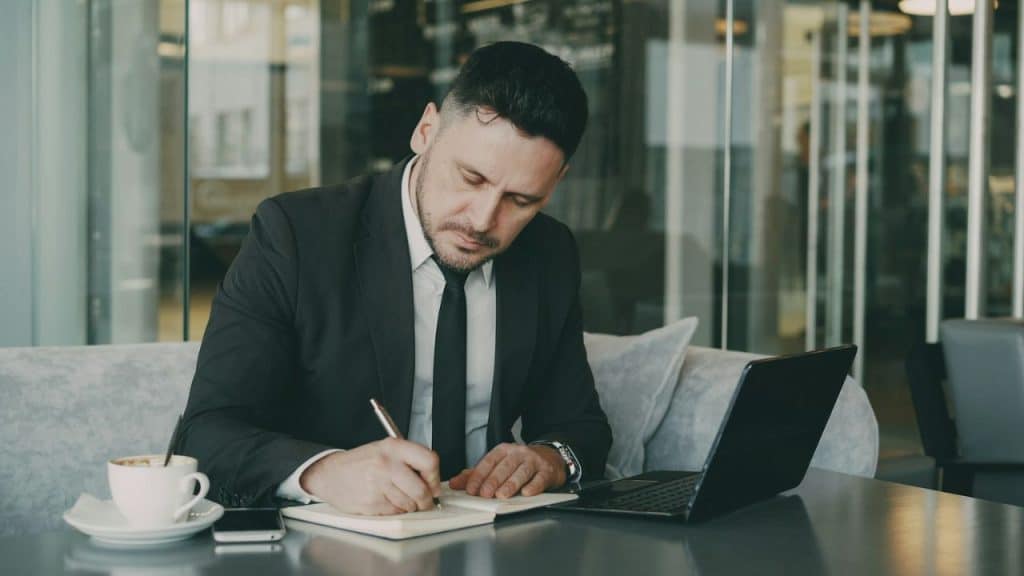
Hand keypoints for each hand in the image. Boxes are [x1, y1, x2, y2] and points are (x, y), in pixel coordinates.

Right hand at [299, 438, 440, 514]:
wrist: (331, 474)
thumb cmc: (361, 463)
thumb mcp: (385, 450)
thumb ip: (410, 461)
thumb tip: (433, 483)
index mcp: (394, 447)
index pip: (429, 461)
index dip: (435, 477)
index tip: (433, 485)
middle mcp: (386, 464)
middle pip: (422, 489)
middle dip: (426, 500)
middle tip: (424, 501)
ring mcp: (378, 484)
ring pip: (410, 504)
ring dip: (409, 506)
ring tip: (397, 497)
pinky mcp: (372, 502)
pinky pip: (395, 512)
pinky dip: (395, 510)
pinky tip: (384, 500)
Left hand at [448, 443, 565, 498]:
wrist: (549, 457)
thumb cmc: (520, 463)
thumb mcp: (497, 465)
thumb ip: (476, 474)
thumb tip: (455, 483)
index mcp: (503, 450)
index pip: (488, 462)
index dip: (478, 476)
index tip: (471, 489)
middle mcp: (518, 453)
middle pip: (504, 467)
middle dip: (493, 481)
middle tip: (485, 494)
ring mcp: (533, 461)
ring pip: (521, 472)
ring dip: (511, 484)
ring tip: (502, 495)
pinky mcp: (547, 471)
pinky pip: (540, 478)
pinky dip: (533, 486)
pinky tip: (526, 492)